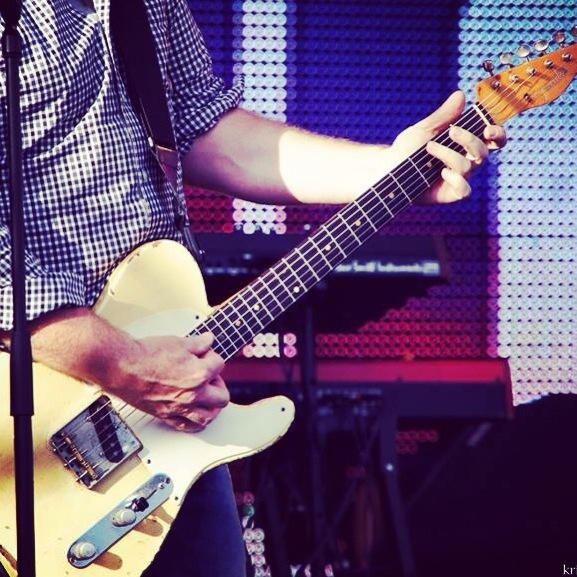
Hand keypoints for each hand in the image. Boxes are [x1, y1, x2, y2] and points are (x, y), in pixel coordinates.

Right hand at [114, 332, 228, 432]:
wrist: (122, 367)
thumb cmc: (146, 356)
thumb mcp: (178, 342)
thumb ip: (198, 344)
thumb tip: (208, 341)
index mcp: (199, 374)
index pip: (219, 365)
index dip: (212, 356)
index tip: (205, 354)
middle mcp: (193, 395)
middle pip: (222, 397)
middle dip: (219, 384)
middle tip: (210, 377)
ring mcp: (180, 408)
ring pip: (208, 417)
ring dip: (212, 408)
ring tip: (208, 398)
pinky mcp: (166, 415)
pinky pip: (187, 427)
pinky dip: (194, 423)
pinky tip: (194, 415)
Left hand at [389, 91, 506, 202]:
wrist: (386, 169)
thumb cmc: (405, 149)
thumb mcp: (424, 129)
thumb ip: (444, 116)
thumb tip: (460, 95)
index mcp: (463, 145)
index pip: (491, 140)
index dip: (497, 134)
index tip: (488, 128)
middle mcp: (464, 161)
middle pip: (483, 152)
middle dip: (470, 140)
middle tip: (452, 131)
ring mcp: (457, 178)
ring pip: (469, 167)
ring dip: (450, 155)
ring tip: (429, 148)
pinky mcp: (449, 194)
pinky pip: (464, 190)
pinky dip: (457, 180)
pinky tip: (442, 172)